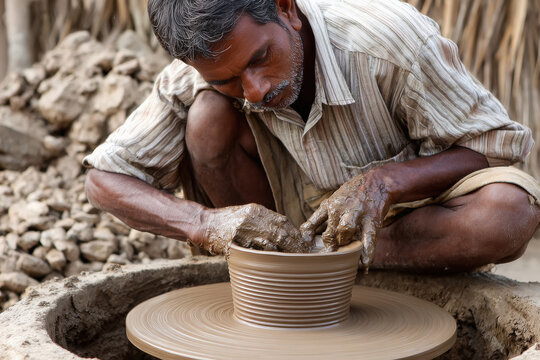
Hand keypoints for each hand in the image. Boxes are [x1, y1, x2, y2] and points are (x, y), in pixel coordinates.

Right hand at [195, 203, 311, 254]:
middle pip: (280, 232)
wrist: (203, 223)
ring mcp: (242, 230)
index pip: (283, 222)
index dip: (296, 234)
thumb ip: (265, 222)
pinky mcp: (234, 243)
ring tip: (293, 262)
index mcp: (257, 210)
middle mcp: (251, 218)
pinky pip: (253, 253)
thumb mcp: (248, 215)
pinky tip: (273, 264)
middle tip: (303, 256)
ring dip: (283, 254)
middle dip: (294, 246)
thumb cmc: (228, 222)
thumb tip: (288, 233)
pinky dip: (265, 258)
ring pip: (270, 244)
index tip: (305, 244)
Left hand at [299, 170, 391, 269]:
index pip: (316, 222)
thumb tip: (305, 237)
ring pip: (346, 229)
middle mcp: (344, 207)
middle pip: (331, 228)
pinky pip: (369, 239)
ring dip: (344, 244)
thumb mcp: (331, 201)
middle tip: (332, 253)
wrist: (377, 182)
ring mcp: (359, 213)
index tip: (308, 247)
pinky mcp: (374, 221)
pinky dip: (367, 253)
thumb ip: (317, 218)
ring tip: (346, 255)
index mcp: (331, 204)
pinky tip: (364, 265)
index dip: (309, 236)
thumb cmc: (350, 195)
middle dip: (331, 243)